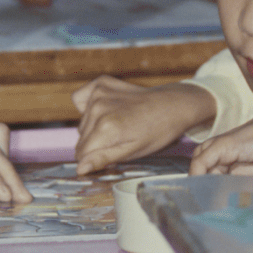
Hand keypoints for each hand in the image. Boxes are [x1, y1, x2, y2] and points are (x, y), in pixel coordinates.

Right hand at [72, 76, 214, 173]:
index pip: (81, 153)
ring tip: (118, 124)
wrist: (173, 105)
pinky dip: (88, 106)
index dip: (93, 159)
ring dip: (94, 127)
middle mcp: (99, 108)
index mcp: (106, 127)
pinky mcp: (100, 83)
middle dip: (94, 144)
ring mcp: (99, 93)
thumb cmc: (157, 132)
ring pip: (82, 123)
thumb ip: (103, 159)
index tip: (108, 156)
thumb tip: (80, 169)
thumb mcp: (132, 152)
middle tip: (118, 139)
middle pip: (81, 139)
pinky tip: (105, 109)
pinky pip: (80, 99)